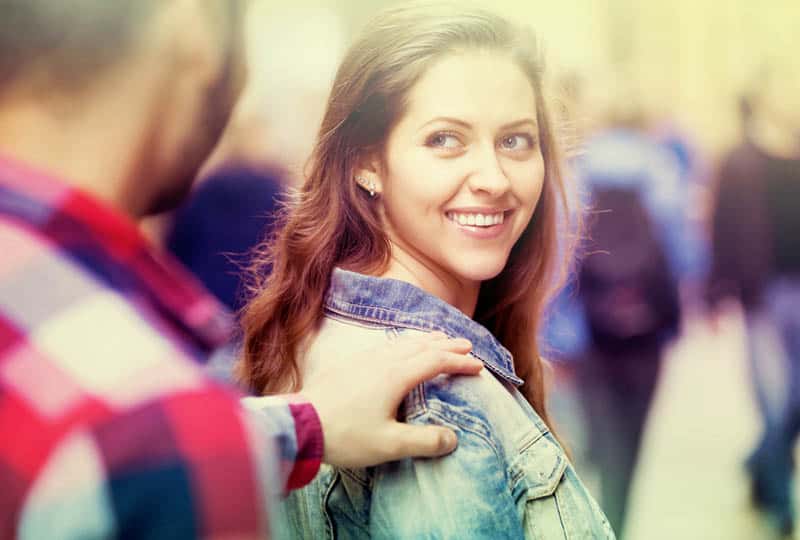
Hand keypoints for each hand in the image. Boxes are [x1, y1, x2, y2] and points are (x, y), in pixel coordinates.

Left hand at [300, 332, 480, 467]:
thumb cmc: (345, 435)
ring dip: (426, 339)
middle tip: (467, 345)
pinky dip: (405, 342)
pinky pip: (386, 344)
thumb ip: (424, 441)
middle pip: (422, 345)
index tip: (478, 366)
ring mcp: (365, 359)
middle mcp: (384, 360)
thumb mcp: (389, 445)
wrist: (300, 423)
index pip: (436, 362)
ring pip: (403, 341)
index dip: (459, 362)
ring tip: (439, 338)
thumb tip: (453, 438)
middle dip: (447, 345)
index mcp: (397, 375)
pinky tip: (400, 347)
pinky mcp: (350, 362)